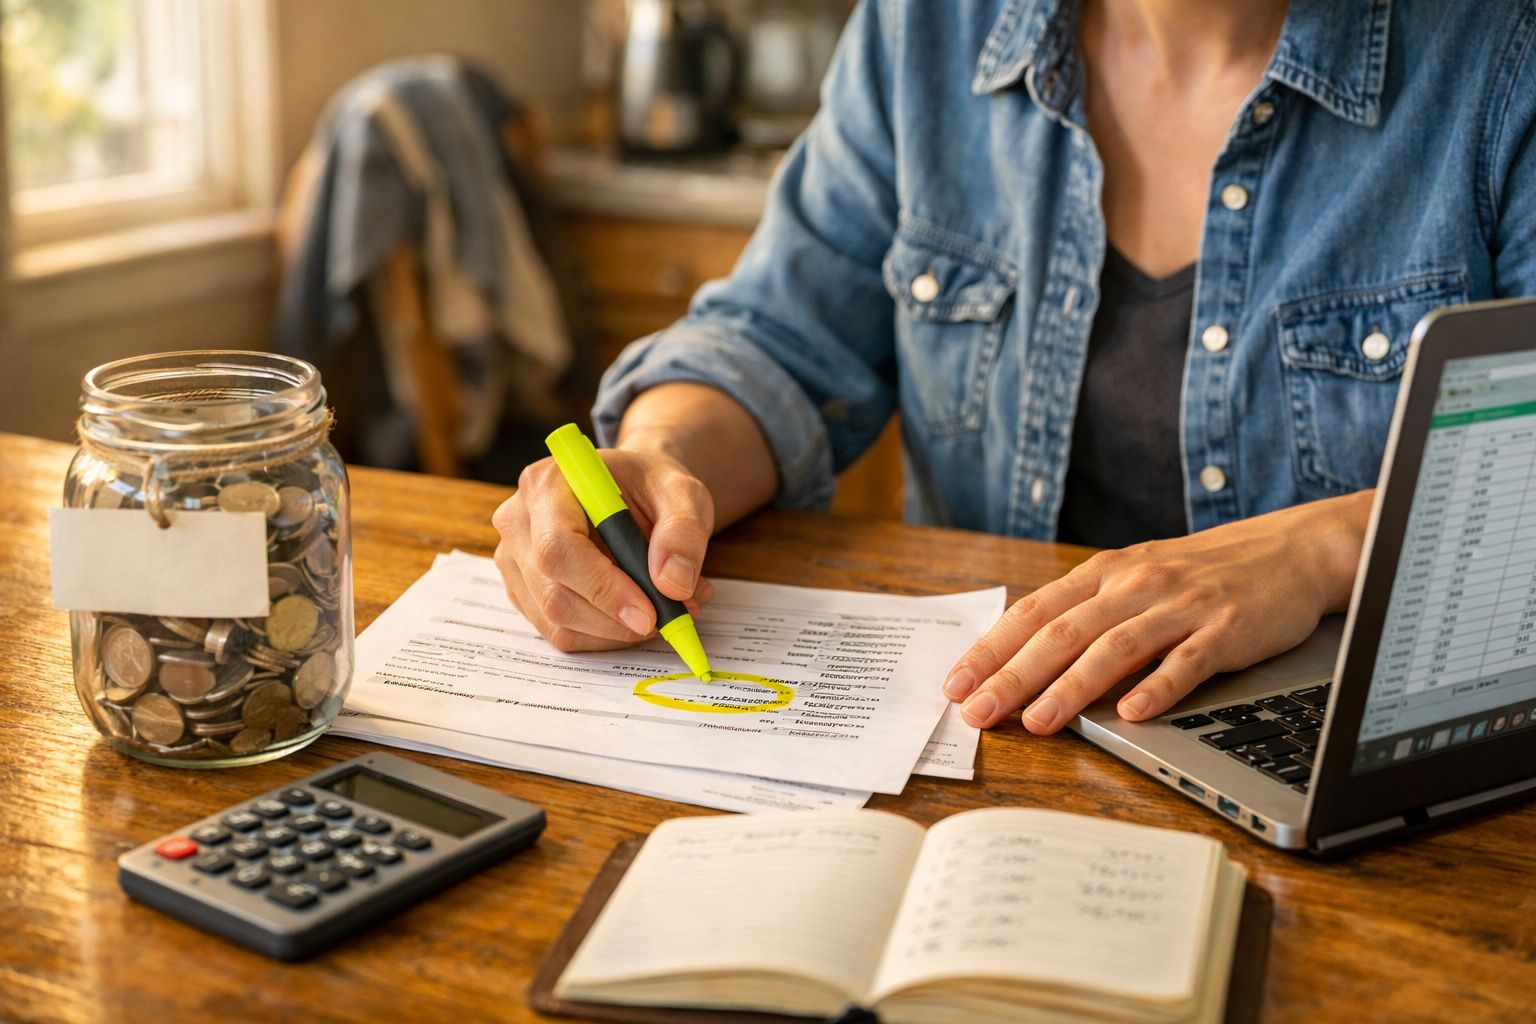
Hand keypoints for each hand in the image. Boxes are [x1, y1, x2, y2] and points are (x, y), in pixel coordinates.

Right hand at [492, 448, 715, 651]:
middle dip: (618, 619)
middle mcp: (519, 522)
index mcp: (546, 484)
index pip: (559, 548)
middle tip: (676, 615)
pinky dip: (608, 635)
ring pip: (559, 622)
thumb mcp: (683, 493)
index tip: (650, 614)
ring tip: (668, 607)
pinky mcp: (525, 592)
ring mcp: (515, 561)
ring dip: (619, 630)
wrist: (634, 492)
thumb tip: (673, 584)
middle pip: (554, 594)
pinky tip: (640, 612)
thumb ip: (684, 531)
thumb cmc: (651, 488)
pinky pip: (563, 633)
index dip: (603, 588)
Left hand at [942, 492, 1371, 732]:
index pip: (1033, 612)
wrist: (1289, 551)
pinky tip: (1132, 713)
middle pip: (1062, 632)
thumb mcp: (1135, 581)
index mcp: (1104, 574)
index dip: (991, 649)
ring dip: (1071, 688)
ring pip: (1113, 648)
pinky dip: (1157, 686)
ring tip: (1037, 722)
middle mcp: (1135, 585)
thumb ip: (1086, 615)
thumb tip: (1026, 661)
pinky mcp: (1225, 629)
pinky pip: (1186, 661)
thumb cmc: (1201, 574)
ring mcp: (1180, 606)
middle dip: (1013, 675)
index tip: (956, 684)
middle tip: (978, 712)